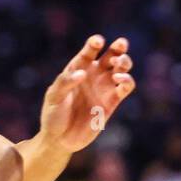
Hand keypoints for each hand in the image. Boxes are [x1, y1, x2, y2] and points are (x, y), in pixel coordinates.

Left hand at [35, 35, 135, 152]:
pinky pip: (125, 87)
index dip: (95, 43)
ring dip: (125, 62)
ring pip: (122, 68)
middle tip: (121, 44)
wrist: (60, 139)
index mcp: (78, 69)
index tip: (98, 41)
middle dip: (119, 47)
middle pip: (111, 55)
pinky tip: (119, 79)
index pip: (89, 52)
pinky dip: (127, 81)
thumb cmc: (53, 115)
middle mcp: (94, 75)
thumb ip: (65, 83)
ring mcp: (104, 88)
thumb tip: (83, 74)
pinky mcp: (112, 102)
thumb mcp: (54, 96)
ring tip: (119, 65)